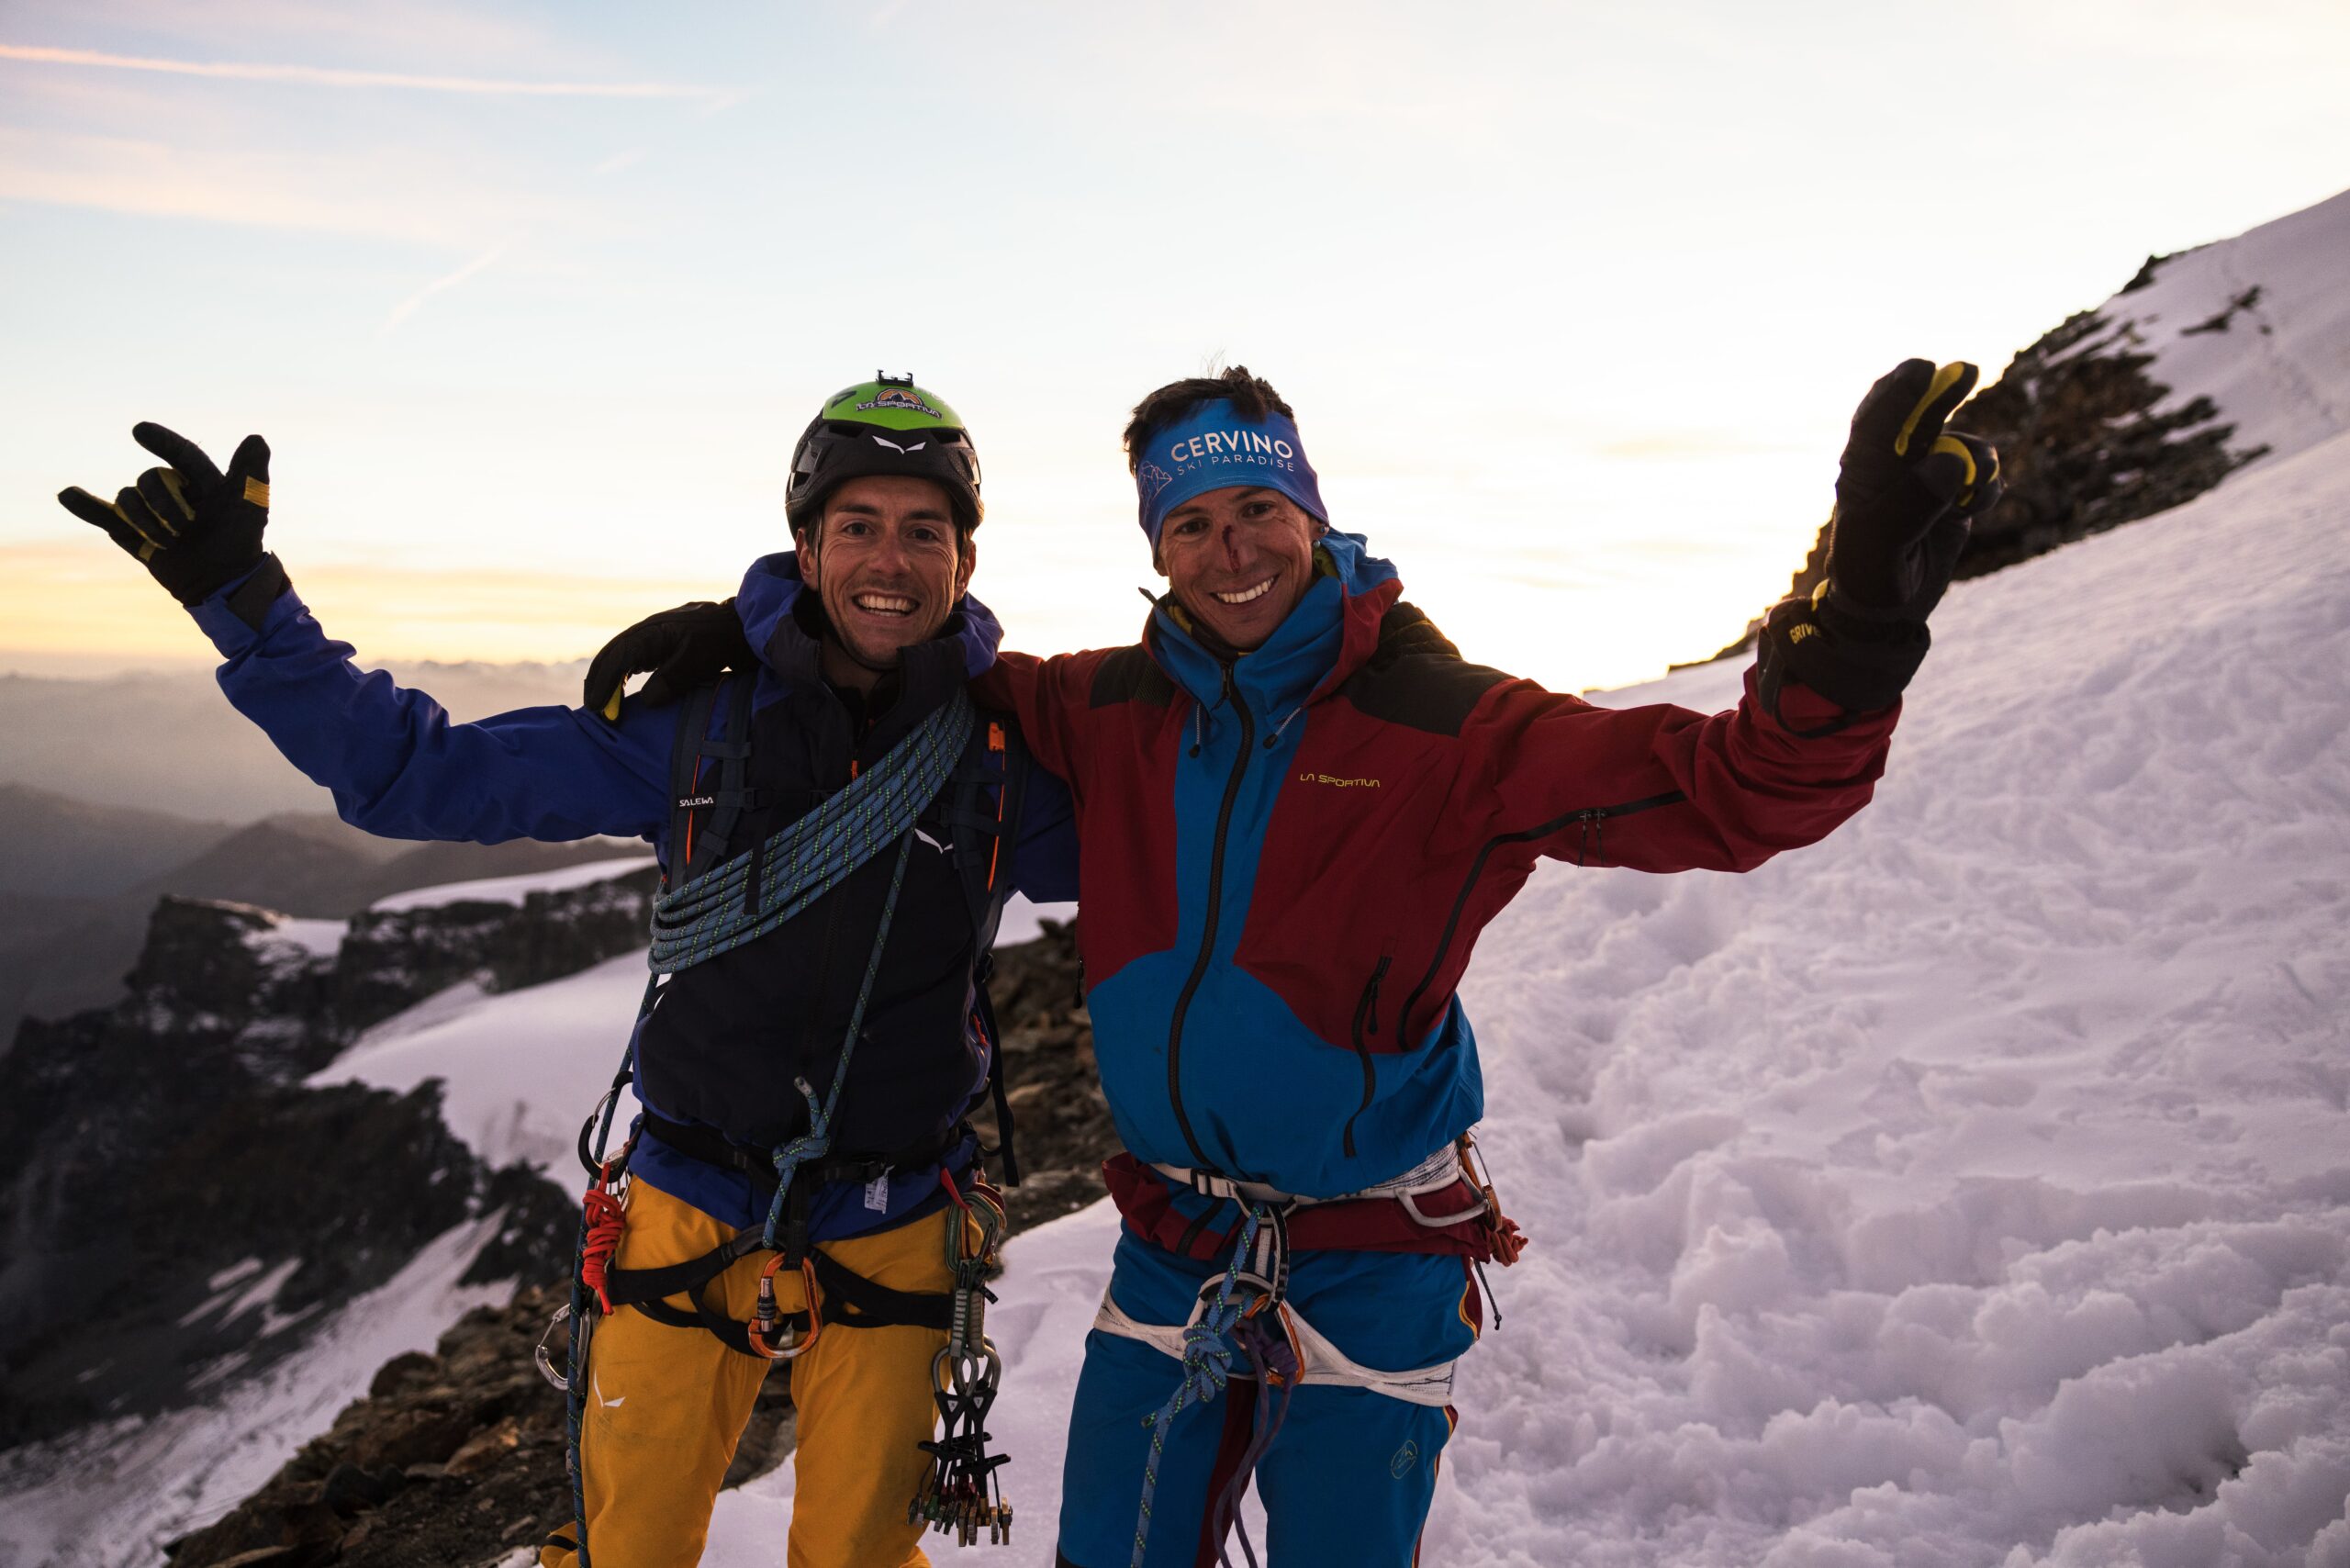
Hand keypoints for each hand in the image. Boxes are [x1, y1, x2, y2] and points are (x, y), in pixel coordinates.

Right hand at [59, 424, 273, 605]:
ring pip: (129, 499)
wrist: (222, 584)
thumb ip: (252, 473)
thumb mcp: (250, 507)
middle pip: (150, 479)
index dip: (161, 441)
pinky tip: (66, 494)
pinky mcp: (134, 534)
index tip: (139, 431)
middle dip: (163, 504)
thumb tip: (257, 437)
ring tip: (169, 542)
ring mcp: (152, 513)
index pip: (181, 453)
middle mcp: (174, 492)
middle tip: (185, 528)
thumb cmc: (240, 543)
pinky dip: (85, 506)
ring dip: (145, 521)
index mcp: (202, 481)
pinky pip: (103, 515)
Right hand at [583, 599, 753, 718]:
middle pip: (610, 656)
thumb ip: (672, 680)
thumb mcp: (698, 662)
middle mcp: (645, 632)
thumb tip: (647, 701)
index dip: (603, 683)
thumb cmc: (719, 642)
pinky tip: (619, 690)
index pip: (616, 659)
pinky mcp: (658, 643)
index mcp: (650, 633)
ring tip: (602, 704)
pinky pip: (631, 658)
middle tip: (594, 710)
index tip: (596, 707)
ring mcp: (650, 636)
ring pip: (618, 657)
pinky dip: (621, 675)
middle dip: (598, 682)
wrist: (737, 626)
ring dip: (607, 679)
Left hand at [1826, 360, 2002, 617]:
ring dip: (1977, 461)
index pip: (1878, 419)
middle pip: (1922, 414)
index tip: (1924, 368)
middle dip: (1944, 391)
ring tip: (1971, 493)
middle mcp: (1895, 466)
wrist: (1888, 611)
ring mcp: (1927, 477)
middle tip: (1970, 370)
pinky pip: (1983, 476)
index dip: (1900, 390)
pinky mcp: (1954, 494)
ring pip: (1963, 446)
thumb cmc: (1871, 575)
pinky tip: (1974, 508)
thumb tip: (1950, 459)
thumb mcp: (1883, 544)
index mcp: (1863, 469)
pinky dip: (1987, 488)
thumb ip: (1912, 503)